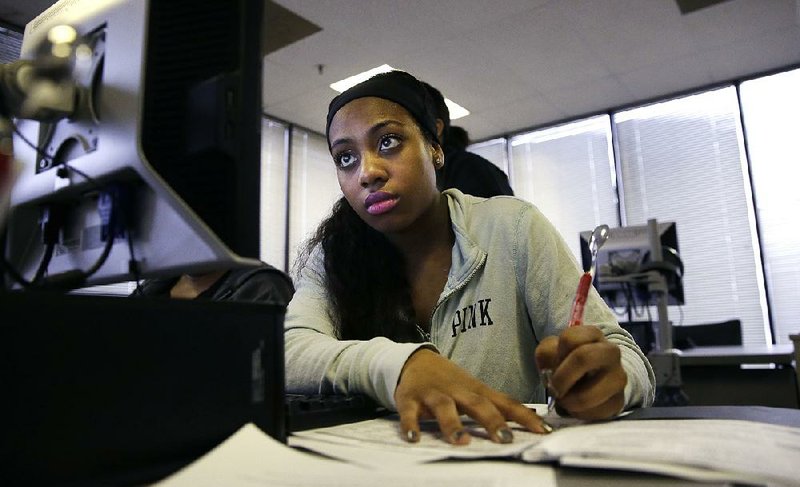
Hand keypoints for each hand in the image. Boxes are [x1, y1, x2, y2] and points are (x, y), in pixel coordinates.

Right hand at [394, 348, 550, 444]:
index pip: (505, 403)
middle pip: (477, 404)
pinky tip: (414, 438)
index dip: (525, 416)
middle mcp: (458, 391)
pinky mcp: (410, 399)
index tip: (544, 430)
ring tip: (462, 441)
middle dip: (492, 421)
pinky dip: (411, 424)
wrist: (415, 360)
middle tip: (506, 440)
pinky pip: (410, 412)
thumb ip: (497, 406)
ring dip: (453, 424)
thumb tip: (532, 419)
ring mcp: (433, 394)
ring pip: (444, 408)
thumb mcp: (475, 390)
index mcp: (476, 391)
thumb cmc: (451, 381)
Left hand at [534, 325, 626, 419]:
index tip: (552, 367)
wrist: (597, 380)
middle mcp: (610, 351)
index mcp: (592, 334)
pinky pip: (594, 412)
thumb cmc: (570, 363)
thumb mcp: (553, 352)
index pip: (570, 338)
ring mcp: (618, 376)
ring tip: (565, 401)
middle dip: (562, 378)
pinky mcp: (619, 400)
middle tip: (554, 390)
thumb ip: (547, 354)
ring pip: (587, 394)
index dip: (555, 356)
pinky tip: (578, 408)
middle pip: (583, 357)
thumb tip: (550, 371)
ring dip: (569, 401)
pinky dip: (580, 414)